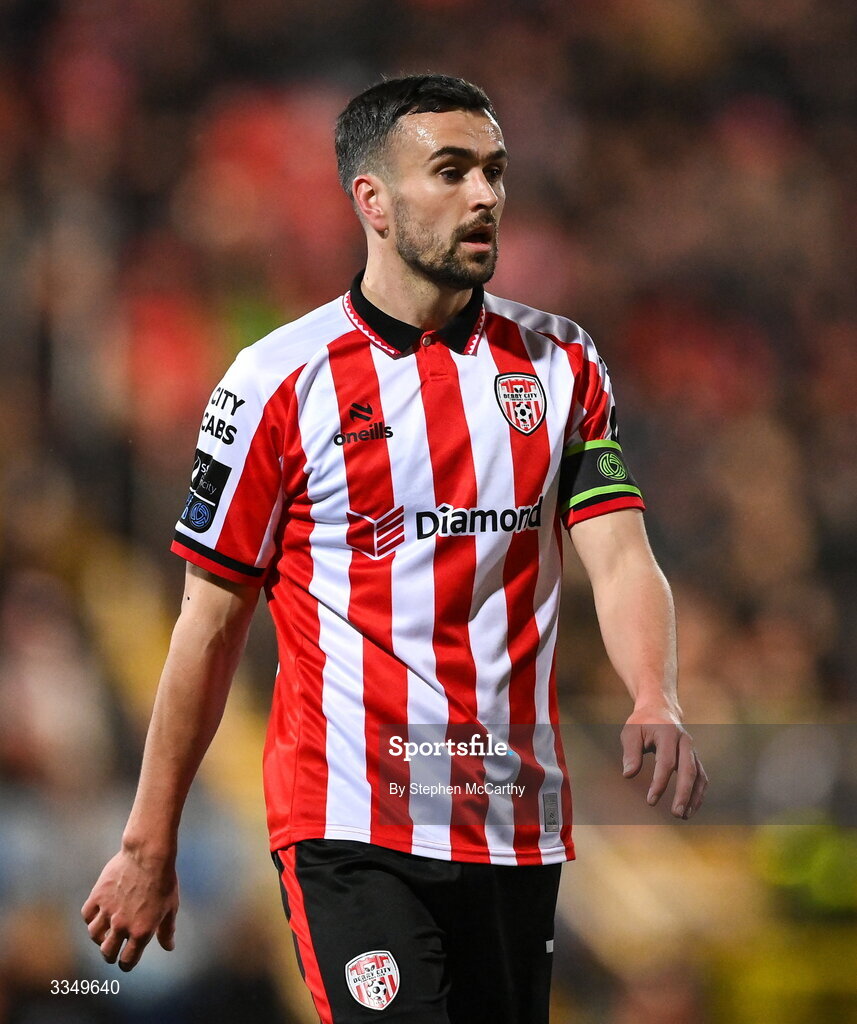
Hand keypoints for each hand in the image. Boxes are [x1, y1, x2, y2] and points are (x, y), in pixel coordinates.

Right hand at [81, 848, 178, 971]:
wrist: (149, 854)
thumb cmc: (164, 880)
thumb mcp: (171, 907)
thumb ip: (167, 930)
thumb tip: (169, 947)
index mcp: (141, 932)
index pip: (127, 961)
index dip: (126, 964)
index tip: (126, 961)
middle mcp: (122, 925)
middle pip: (107, 952)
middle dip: (110, 955)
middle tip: (112, 950)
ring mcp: (108, 911)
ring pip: (94, 935)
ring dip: (99, 937)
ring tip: (105, 933)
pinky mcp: (98, 896)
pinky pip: (87, 915)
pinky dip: (91, 917)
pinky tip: (98, 914)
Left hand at [620, 709, 707, 818]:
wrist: (659, 709)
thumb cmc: (642, 723)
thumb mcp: (631, 732)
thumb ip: (630, 753)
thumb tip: (628, 775)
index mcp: (668, 733)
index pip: (666, 762)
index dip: (659, 783)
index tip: (651, 801)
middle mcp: (684, 742)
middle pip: (689, 770)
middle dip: (684, 793)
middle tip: (677, 814)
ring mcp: (692, 749)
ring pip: (699, 775)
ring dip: (694, 797)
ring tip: (684, 816)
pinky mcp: (695, 757)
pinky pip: (701, 777)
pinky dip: (698, 793)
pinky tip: (690, 808)